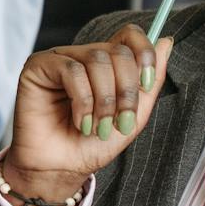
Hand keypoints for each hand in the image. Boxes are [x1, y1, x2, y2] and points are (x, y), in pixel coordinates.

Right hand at [4, 24, 173, 203]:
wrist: (60, 169)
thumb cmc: (92, 145)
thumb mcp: (134, 116)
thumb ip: (150, 82)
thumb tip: (166, 41)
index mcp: (105, 64)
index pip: (129, 35)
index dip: (144, 53)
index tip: (148, 83)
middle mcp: (82, 56)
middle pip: (118, 51)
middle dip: (126, 91)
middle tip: (121, 122)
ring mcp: (60, 59)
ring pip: (97, 60)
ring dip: (104, 100)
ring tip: (98, 127)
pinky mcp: (38, 66)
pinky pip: (71, 70)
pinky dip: (83, 101)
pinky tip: (79, 121)